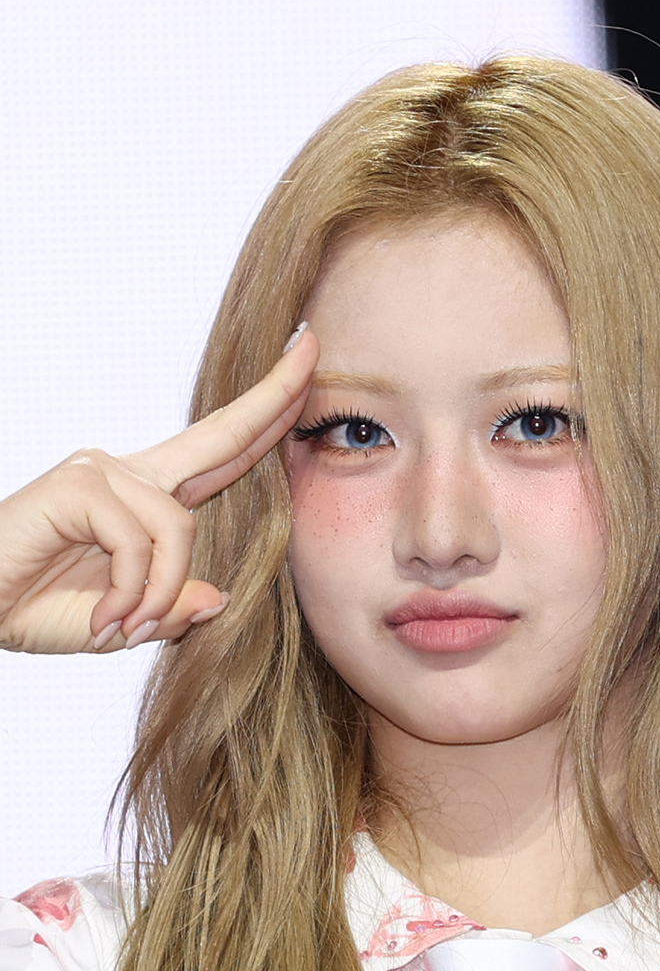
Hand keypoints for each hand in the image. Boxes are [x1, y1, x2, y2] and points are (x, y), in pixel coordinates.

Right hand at [0, 328, 317, 654]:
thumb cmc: (36, 609)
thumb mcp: (127, 621)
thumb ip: (172, 607)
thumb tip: (218, 598)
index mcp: (148, 497)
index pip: (222, 451)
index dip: (266, 415)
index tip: (304, 363)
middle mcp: (130, 473)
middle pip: (221, 434)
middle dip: (274, 396)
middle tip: (312, 344)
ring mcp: (103, 472)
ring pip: (179, 527)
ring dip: (160, 592)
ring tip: (125, 626)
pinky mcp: (79, 484)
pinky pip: (140, 542)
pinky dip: (132, 590)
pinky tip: (105, 617)